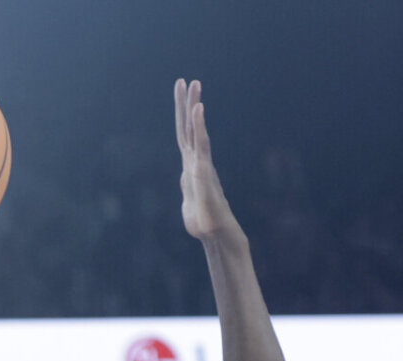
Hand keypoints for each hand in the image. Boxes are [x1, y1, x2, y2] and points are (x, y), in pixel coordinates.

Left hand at [174, 79, 237, 241]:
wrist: (219, 239)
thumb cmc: (207, 226)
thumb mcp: (190, 209)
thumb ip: (189, 191)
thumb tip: (188, 179)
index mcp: (191, 169)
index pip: (184, 138)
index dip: (182, 117)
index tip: (182, 94)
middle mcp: (196, 164)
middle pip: (187, 129)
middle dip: (186, 104)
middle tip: (185, 80)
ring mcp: (201, 167)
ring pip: (194, 132)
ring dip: (193, 108)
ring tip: (193, 84)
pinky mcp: (206, 174)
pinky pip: (201, 145)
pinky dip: (199, 127)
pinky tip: (198, 110)